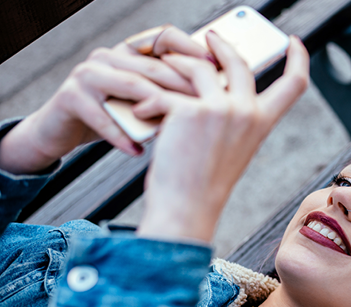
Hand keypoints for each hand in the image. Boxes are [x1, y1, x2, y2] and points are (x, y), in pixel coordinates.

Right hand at [0, 26, 211, 174]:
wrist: (60, 131)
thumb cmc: (110, 116)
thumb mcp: (141, 101)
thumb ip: (166, 94)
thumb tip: (211, 97)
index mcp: (128, 51)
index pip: (164, 38)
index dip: (191, 49)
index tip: (215, 67)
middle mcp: (108, 57)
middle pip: (153, 65)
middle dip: (184, 84)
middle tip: (209, 102)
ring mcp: (88, 74)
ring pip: (131, 86)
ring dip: (158, 106)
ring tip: (180, 124)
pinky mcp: (71, 98)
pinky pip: (103, 118)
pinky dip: (123, 136)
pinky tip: (139, 149)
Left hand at [137, 33, 308, 241]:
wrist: (186, 208)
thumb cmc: (204, 184)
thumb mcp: (231, 147)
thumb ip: (232, 116)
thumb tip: (214, 81)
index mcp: (261, 123)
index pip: (294, 85)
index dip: (298, 59)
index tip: (294, 43)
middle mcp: (247, 112)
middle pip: (239, 62)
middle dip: (221, 44)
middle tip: (209, 37)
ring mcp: (220, 109)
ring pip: (198, 67)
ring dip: (177, 62)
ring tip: (163, 65)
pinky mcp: (190, 110)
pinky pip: (165, 91)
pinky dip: (149, 100)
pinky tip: (141, 111)